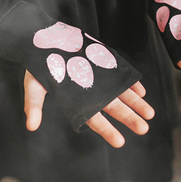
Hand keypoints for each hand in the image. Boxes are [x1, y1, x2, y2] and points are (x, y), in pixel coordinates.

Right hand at [23, 70, 154, 148]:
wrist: (42, 39)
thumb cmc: (38, 65)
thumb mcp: (33, 85)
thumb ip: (34, 105)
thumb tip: (30, 127)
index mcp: (75, 102)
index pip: (93, 119)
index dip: (106, 130)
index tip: (120, 142)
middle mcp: (90, 92)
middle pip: (113, 108)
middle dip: (129, 118)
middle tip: (144, 129)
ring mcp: (99, 78)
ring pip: (121, 94)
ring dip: (136, 103)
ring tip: (150, 114)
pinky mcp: (103, 63)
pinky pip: (121, 76)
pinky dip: (131, 83)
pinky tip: (141, 91)